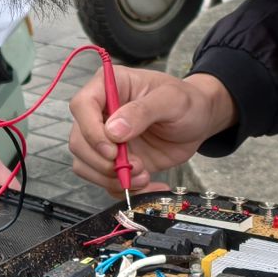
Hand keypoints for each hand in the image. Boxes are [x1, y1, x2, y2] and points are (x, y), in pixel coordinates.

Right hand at [68, 68, 236, 191]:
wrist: (198, 121)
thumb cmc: (187, 102)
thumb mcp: (171, 100)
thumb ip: (143, 111)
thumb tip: (113, 131)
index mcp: (109, 87)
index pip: (82, 106)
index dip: (90, 130)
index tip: (112, 149)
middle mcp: (101, 113)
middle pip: (79, 141)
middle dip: (103, 162)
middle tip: (134, 165)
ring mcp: (105, 140)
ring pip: (85, 165)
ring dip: (111, 179)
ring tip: (144, 175)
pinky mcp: (114, 161)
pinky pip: (105, 182)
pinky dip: (124, 190)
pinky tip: (149, 184)